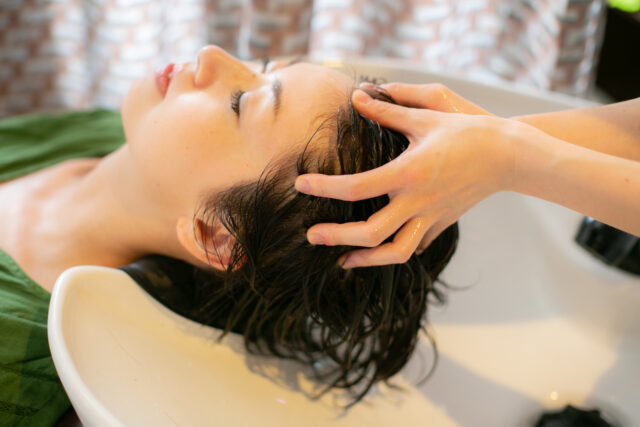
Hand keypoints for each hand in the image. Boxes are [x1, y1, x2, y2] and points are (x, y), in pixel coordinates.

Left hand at [295, 83, 519, 267]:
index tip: (301, 186)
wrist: (510, 155)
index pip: (356, 187)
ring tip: (341, 260)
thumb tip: (357, 97)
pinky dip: (394, 251)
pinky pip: (415, 245)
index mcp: (408, 173)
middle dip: (337, 237)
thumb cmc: (468, 130)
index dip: (324, 188)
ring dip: (365, 260)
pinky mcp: (442, 223)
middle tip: (311, 235)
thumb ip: (388, 110)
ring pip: (395, 252)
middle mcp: (417, 201)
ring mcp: (431, 217)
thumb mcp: (427, 115)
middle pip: (370, 233)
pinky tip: (378, 250)